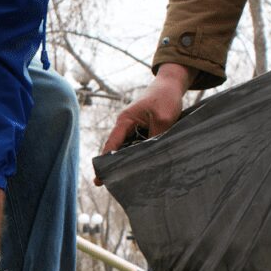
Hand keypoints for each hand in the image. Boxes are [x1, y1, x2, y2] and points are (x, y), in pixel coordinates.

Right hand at [98, 63, 194, 184]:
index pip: (111, 145)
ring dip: (129, 162)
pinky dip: (139, 156)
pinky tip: (144, 167)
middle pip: (116, 150)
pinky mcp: (142, 130)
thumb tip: (152, 157)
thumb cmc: (165, 97)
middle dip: (116, 166)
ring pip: (127, 150)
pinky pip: (137, 146)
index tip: (99, 179)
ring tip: (131, 180)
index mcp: (125, 121)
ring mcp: (133, 128)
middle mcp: (126, 126)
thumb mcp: (163, 118)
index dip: (105, 163)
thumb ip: (156, 138)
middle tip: (116, 185)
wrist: (171, 84)